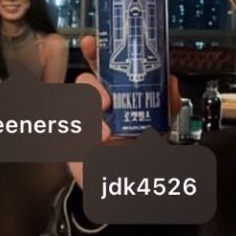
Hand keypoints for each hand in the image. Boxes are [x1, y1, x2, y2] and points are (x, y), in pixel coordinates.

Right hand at [67, 34, 181, 189]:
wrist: (131, 191)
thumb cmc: (145, 157)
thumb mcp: (162, 125)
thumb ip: (168, 101)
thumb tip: (170, 79)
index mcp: (119, 95)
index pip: (103, 66)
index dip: (95, 52)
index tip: (92, 43)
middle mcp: (99, 105)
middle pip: (84, 81)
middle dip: (91, 84)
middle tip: (107, 102)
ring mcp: (84, 122)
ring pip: (73, 103)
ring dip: (88, 116)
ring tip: (106, 134)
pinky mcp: (70, 142)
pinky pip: (65, 128)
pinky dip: (79, 135)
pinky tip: (94, 145)